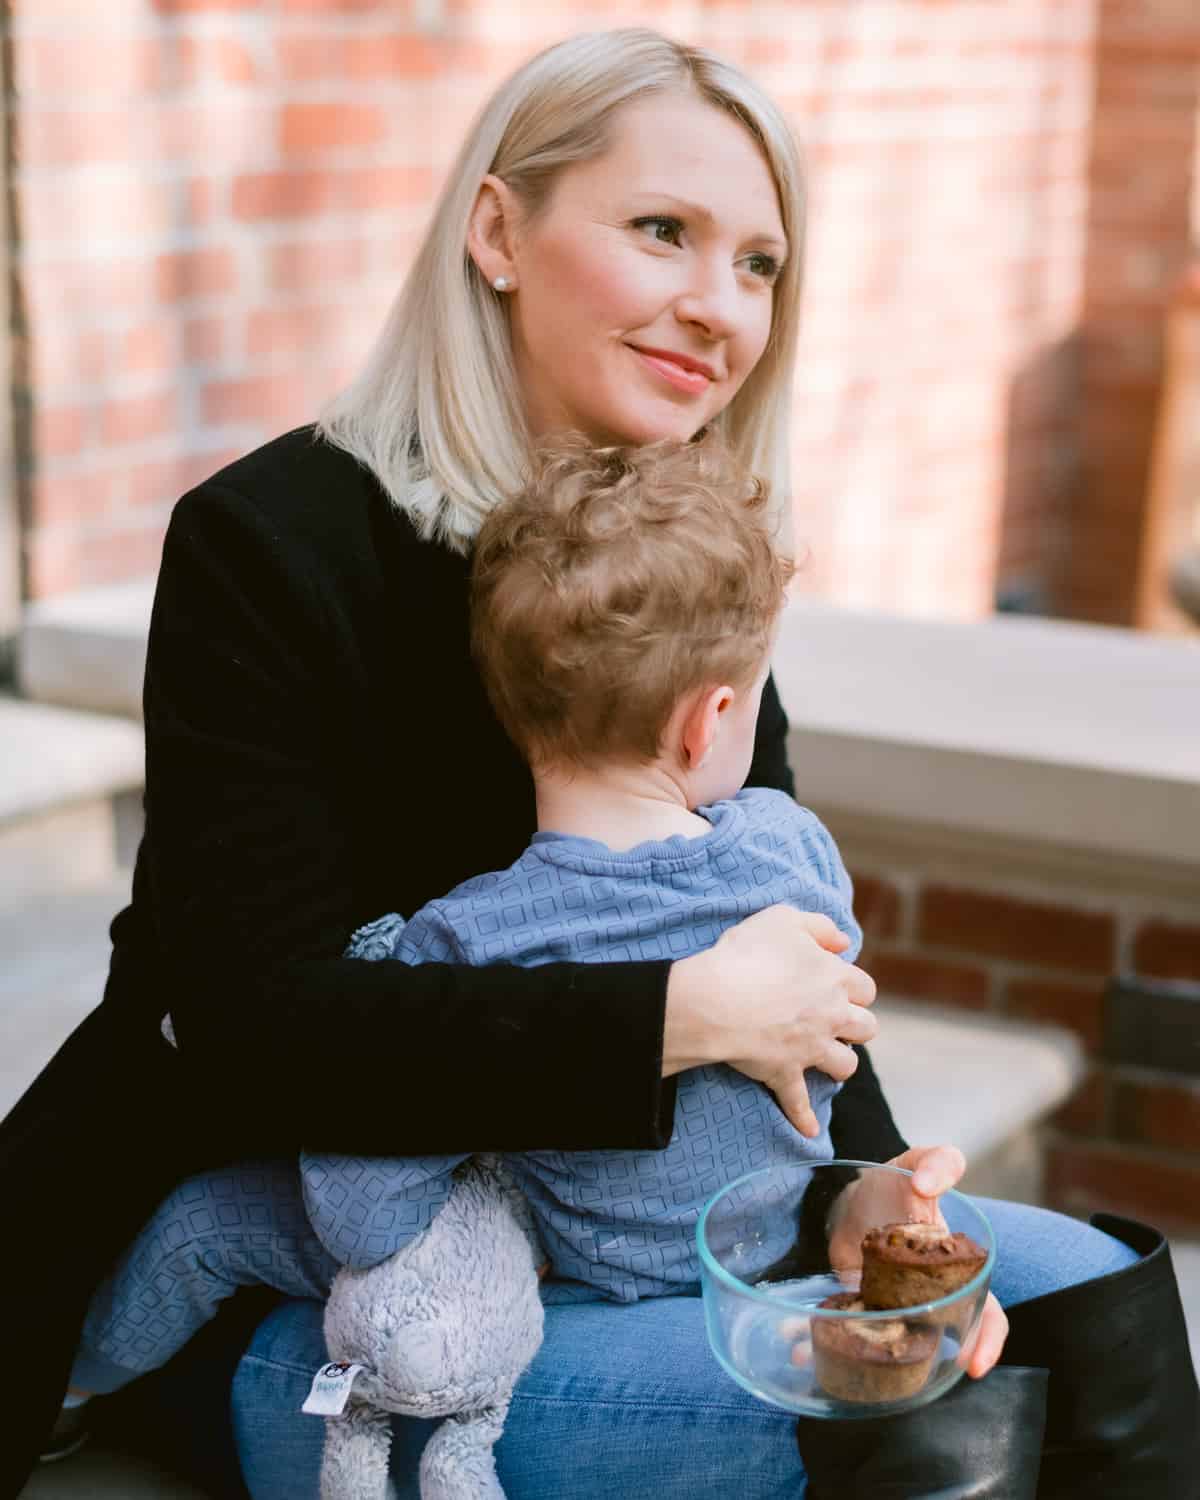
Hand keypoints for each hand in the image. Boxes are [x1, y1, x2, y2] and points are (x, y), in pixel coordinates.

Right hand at [664, 905, 876, 1137]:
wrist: (716, 1000)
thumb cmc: (747, 954)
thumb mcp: (783, 919)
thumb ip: (818, 926)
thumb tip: (842, 941)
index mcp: (835, 978)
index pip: (865, 986)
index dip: (852, 986)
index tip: (835, 984)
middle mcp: (832, 1016)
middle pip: (867, 1028)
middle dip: (855, 1025)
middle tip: (833, 1021)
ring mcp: (810, 1049)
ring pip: (845, 1066)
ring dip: (840, 1064)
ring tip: (828, 1061)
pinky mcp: (785, 1073)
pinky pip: (799, 1103)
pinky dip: (804, 1118)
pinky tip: (810, 1131)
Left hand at [827, 1144, 1008, 1377]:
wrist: (852, 1192)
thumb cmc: (896, 1184)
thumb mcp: (918, 1165)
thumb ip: (938, 1162)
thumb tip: (927, 1185)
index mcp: (954, 1272)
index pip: (987, 1312)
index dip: (987, 1338)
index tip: (974, 1365)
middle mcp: (925, 1298)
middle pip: (937, 1342)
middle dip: (920, 1366)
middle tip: (900, 1382)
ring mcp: (888, 1307)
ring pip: (883, 1345)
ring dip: (857, 1357)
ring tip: (827, 1360)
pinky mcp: (855, 1306)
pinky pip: (845, 1332)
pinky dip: (822, 1343)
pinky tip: (799, 1348)